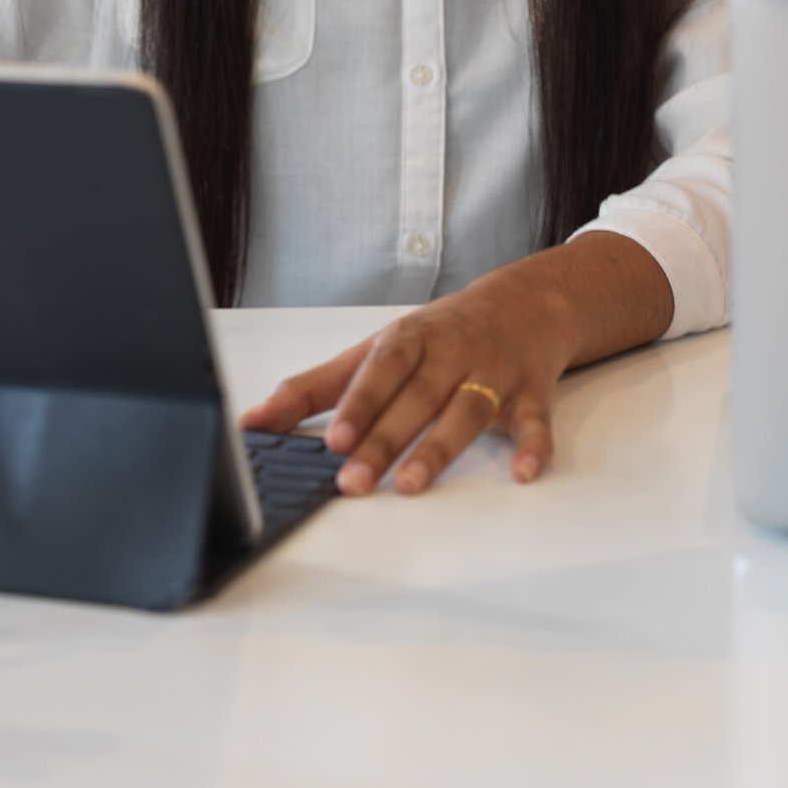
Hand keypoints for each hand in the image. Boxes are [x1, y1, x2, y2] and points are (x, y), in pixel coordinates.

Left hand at [238, 236, 672, 495]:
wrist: (524, 304)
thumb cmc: (438, 334)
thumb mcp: (375, 350)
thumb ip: (315, 387)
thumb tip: (252, 420)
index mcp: (410, 338)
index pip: (380, 369)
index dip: (357, 403)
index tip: (333, 439)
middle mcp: (451, 353)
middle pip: (417, 397)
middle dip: (385, 439)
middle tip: (354, 480)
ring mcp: (493, 373)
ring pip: (467, 410)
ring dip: (440, 447)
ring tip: (410, 484)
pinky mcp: (531, 394)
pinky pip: (536, 421)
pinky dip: (533, 446)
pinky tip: (523, 473)